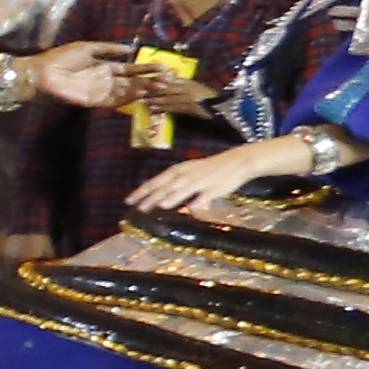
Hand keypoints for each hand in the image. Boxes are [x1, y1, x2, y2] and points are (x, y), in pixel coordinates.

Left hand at [21, 41, 151, 109]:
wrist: (43, 71)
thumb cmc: (62, 57)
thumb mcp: (88, 47)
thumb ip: (109, 48)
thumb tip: (130, 48)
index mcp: (106, 66)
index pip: (131, 69)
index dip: (147, 69)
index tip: (164, 67)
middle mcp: (107, 80)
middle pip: (133, 81)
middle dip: (150, 80)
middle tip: (168, 79)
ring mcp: (102, 91)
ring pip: (127, 91)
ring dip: (143, 89)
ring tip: (160, 86)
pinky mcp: (94, 101)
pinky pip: (114, 101)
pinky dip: (127, 99)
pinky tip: (140, 94)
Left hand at [131, 133, 316, 219]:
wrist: (239, 161)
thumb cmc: (213, 169)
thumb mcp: (192, 174)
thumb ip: (178, 186)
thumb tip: (162, 197)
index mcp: (181, 170)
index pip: (157, 180)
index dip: (143, 189)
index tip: (129, 200)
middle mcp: (187, 174)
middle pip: (165, 185)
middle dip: (150, 196)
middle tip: (135, 206)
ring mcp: (201, 180)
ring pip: (182, 189)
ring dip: (169, 197)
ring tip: (155, 206)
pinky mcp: (215, 186)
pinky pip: (204, 194)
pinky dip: (196, 200)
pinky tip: (189, 207)